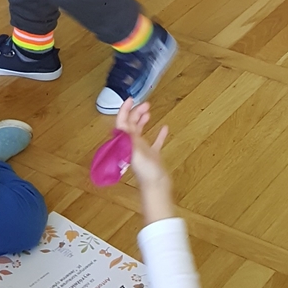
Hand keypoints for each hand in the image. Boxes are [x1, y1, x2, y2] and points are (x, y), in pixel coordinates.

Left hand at [116, 100, 173, 223]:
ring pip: (140, 132)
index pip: (122, 123)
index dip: (124, 110)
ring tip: (149, 111)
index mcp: (127, 143)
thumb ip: (128, 139)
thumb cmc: (147, 172)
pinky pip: (155, 142)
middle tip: (146, 104)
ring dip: (143, 120)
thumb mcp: (136, 153)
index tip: (130, 99)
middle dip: (136, 112)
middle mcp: (133, 146)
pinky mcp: (153, 156)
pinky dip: (159, 134)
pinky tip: (165, 128)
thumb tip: (122, 124)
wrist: (157, 188)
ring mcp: (143, 151)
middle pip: (130, 125)